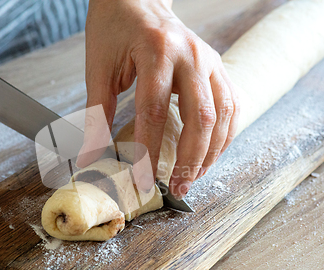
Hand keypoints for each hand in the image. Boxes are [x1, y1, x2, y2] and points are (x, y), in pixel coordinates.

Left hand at [78, 0, 239, 199]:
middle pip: (200, 117)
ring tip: (194, 176)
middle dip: (191, 160)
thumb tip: (90, 157)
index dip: (150, 152)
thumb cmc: (115, 28)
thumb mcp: (98, 68)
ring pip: (223, 114)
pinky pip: (232, 105)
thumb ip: (95, 114)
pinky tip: (211, 152)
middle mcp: (191, 55)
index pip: (155, 112)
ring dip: (212, 152)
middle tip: (178, 187)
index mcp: (156, 52)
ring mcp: (210, 59)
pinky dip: (225, 134)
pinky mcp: (218, 66)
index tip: (144, 180)